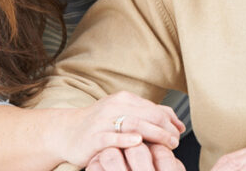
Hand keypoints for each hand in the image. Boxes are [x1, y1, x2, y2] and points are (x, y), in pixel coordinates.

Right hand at [54, 91, 184, 166]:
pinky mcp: (94, 137)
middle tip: (175, 142)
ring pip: (134, 124)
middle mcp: (113, 107)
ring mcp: (103, 121)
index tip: (178, 134)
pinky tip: (137, 142)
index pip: (155, 108)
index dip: (171, 122)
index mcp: (123, 99)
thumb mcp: (124, 113)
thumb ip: (150, 115)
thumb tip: (179, 123)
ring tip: (167, 145)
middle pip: (148, 115)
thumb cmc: (98, 124)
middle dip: (166, 129)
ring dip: (155, 134)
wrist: (66, 132)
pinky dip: (126, 139)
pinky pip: (111, 137)